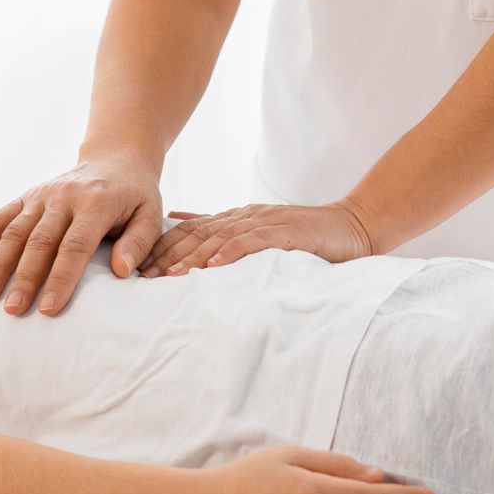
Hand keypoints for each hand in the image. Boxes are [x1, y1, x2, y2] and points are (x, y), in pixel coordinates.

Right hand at [0, 152, 163, 315]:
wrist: (116, 158)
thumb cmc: (135, 195)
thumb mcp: (151, 214)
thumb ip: (138, 243)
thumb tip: (123, 272)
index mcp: (95, 204)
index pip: (75, 246)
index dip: (60, 279)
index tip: (47, 309)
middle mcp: (64, 197)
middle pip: (40, 242)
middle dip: (25, 278)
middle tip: (12, 310)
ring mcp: (41, 195)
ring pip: (15, 231)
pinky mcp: (27, 196)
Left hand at [138, 200, 373, 276]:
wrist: (352, 225)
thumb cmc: (306, 234)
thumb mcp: (258, 231)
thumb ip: (222, 229)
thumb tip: (177, 220)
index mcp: (237, 219)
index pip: (192, 230)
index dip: (164, 247)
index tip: (140, 266)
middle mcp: (246, 217)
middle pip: (199, 234)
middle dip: (169, 255)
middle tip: (145, 276)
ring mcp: (266, 222)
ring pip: (221, 238)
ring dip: (194, 257)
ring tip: (172, 276)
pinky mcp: (286, 232)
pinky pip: (254, 242)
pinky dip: (232, 253)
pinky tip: (215, 266)